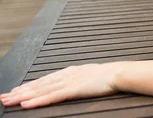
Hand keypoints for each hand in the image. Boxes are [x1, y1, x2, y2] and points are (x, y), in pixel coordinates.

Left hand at [0, 64, 117, 108]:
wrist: (118, 73)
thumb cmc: (108, 76)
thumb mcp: (90, 75)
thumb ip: (78, 78)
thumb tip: (73, 82)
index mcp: (70, 72)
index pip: (44, 79)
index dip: (28, 85)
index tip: (15, 90)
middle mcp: (65, 75)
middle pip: (38, 84)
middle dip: (20, 91)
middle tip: (4, 97)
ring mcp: (68, 82)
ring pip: (41, 90)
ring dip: (23, 96)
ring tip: (9, 101)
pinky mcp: (72, 90)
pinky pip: (51, 97)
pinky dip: (37, 100)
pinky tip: (27, 104)